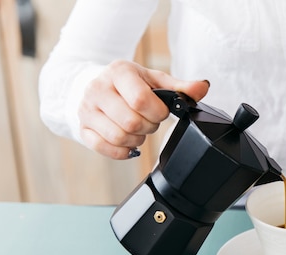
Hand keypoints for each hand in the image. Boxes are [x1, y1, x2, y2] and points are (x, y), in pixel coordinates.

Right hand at [78, 60, 209, 158]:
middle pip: (131, 122)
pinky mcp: (83, 128)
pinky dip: (122, 151)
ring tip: (138, 129)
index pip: (141, 100)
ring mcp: (87, 110)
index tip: (160, 111)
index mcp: (119, 72)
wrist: (98, 85)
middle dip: (148, 127)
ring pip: (119, 137)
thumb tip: (202, 87)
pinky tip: (129, 142)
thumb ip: (180, 87)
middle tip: (149, 120)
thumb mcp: (155, 80)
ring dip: (137, 139)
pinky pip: (105, 148)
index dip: (157, 112)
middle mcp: (98, 89)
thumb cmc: (131, 84)